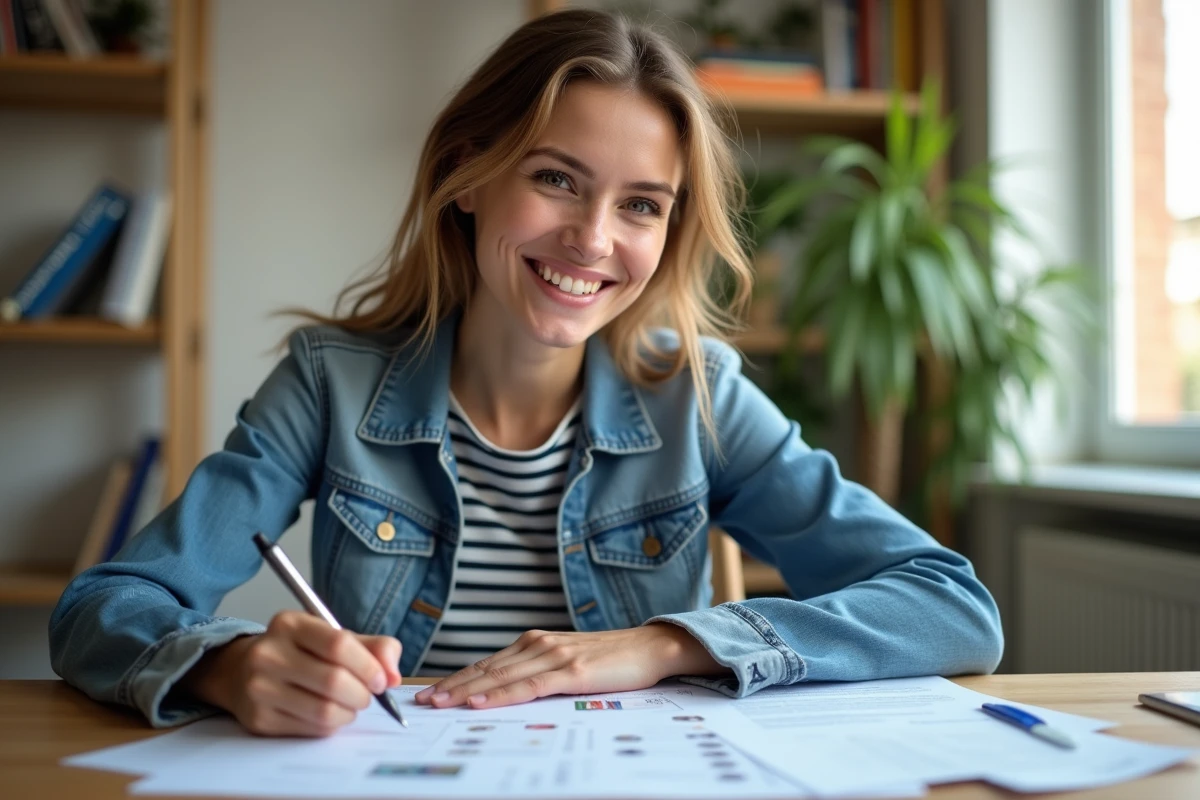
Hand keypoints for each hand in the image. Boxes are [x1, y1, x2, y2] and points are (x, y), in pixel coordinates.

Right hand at [180, 610, 401, 736]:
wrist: (241, 671)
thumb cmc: (300, 653)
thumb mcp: (334, 637)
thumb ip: (374, 647)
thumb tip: (393, 675)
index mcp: (290, 624)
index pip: (339, 644)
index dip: (369, 666)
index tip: (382, 680)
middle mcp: (268, 653)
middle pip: (334, 681)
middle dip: (363, 694)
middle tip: (368, 696)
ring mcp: (259, 688)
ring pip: (324, 710)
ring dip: (350, 713)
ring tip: (350, 705)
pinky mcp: (258, 719)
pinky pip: (311, 729)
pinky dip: (332, 726)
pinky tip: (329, 715)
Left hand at [413, 623, 725, 709]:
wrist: (650, 647)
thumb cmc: (612, 659)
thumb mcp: (568, 662)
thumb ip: (540, 671)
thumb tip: (509, 689)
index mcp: (535, 642)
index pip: (488, 663)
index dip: (457, 678)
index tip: (431, 692)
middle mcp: (538, 644)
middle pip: (486, 669)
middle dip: (451, 686)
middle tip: (422, 701)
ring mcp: (554, 656)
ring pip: (501, 676)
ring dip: (466, 690)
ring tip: (439, 702)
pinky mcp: (571, 671)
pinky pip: (529, 686)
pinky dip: (501, 694)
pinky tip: (481, 701)